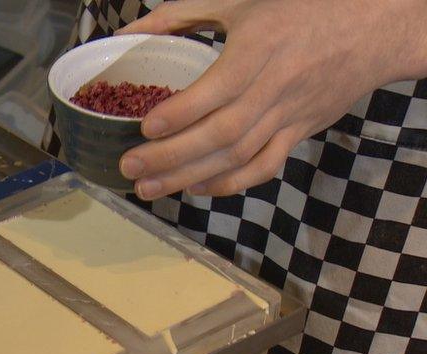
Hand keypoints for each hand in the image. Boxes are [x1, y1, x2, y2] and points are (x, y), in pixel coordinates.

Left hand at [116, 0, 426, 199]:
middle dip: (172, 156)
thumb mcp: (239, 1)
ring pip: (238, 156)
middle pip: (222, 132)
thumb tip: (126, 35)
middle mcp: (276, 86)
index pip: (218, 89)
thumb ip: (180, 16)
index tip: (146, 127)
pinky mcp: (300, 132)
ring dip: (190, 177)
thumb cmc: (299, 8)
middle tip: (131, 167)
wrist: (371, 28)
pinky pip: (264, 167)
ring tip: (149, 187)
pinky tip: (197, 188)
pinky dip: (230, 184)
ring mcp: (290, 115)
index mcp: (260, 47)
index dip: (181, 113)